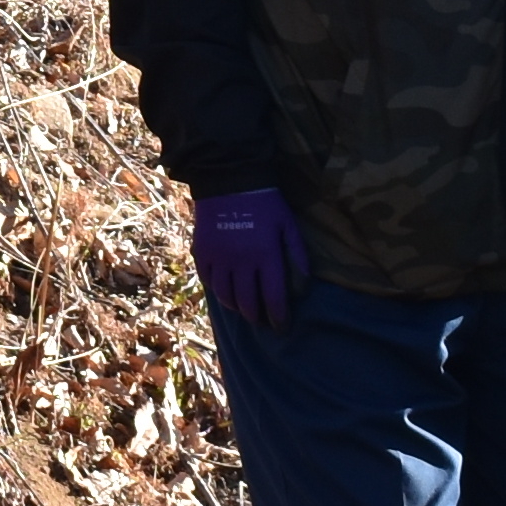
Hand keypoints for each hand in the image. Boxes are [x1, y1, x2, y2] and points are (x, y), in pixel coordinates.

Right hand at [190, 187, 303, 339]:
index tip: (282, 326)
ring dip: (236, 307)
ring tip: (244, 308)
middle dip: (257, 317)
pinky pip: (208, 281)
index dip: (278, 317)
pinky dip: (217, 290)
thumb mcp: (288, 225)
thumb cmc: (265, 203)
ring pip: (225, 296)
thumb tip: (303, 285)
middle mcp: (241, 262)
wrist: (230, 180)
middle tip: (263, 320)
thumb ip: (297, 255)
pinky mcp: (202, 252)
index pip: (274, 299)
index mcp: (266, 256)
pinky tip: (226, 289)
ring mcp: (218, 259)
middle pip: (247, 303)